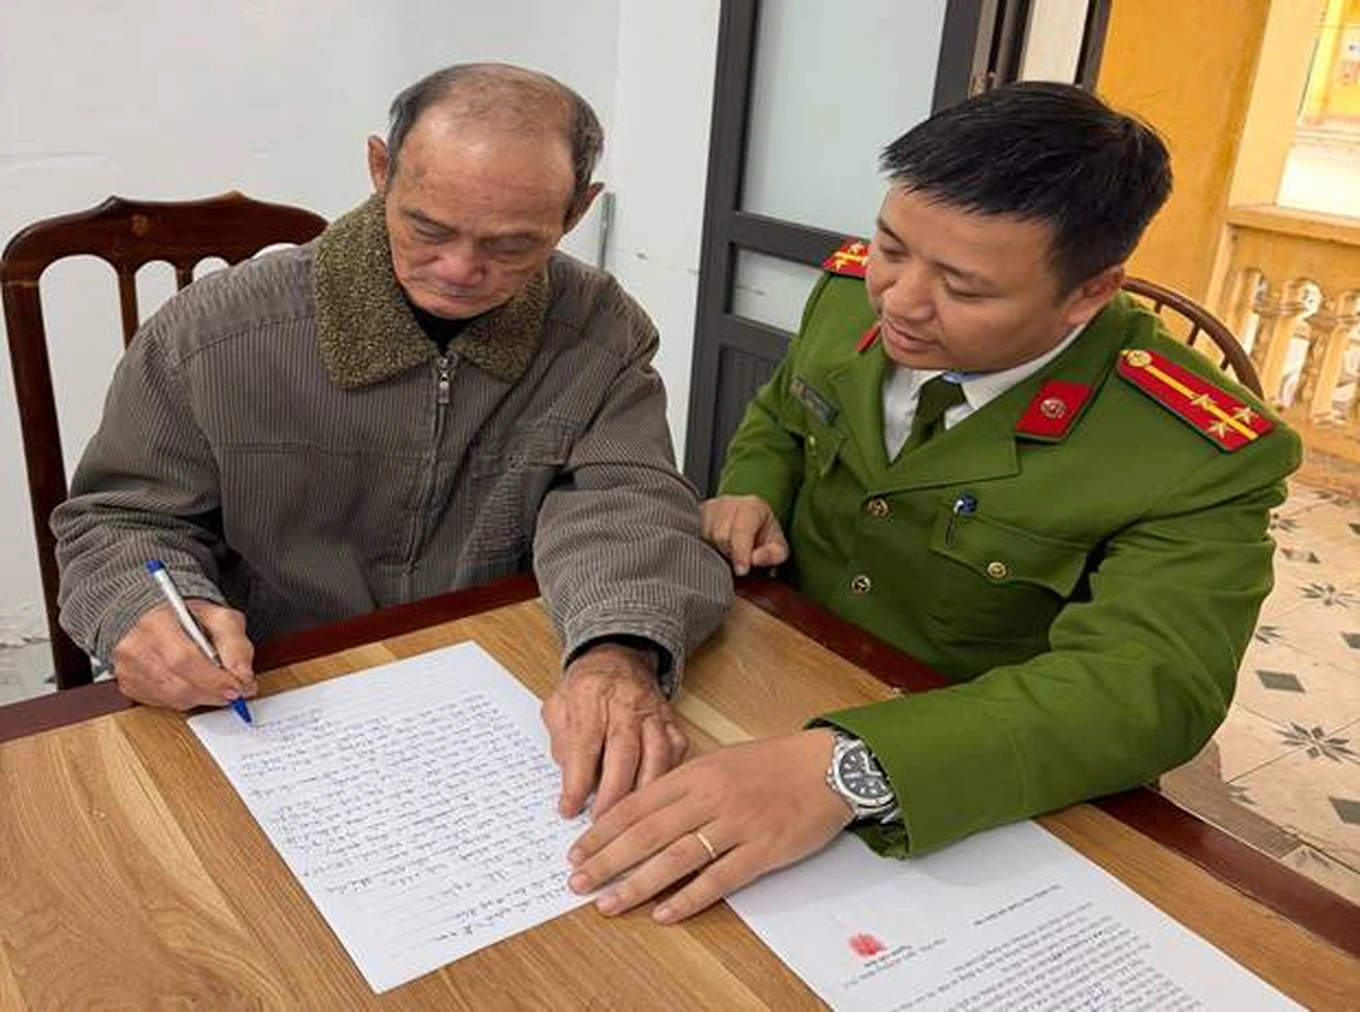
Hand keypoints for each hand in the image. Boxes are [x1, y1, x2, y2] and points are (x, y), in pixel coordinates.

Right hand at [111, 601, 255, 710]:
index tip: (239, 686)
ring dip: (203, 697)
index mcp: (156, 623)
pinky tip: (195, 686)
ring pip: (173, 698)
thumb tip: (243, 676)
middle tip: (236, 692)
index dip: (215, 679)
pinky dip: (186, 699)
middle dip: (214, 692)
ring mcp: (128, 669)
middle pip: (178, 684)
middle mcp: (135, 647)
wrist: (158, 618)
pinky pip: (163, 703)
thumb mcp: (221, 618)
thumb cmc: (189, 618)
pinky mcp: (128, 685)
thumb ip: (236, 644)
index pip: (184, 659)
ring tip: (218, 687)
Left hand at [542, 642, 686, 818]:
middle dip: (612, 793)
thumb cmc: (585, 688)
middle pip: (623, 752)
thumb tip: (570, 781)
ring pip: (656, 754)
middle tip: (601, 823)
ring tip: (631, 821)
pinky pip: (677, 750)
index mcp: (590, 694)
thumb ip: (561, 741)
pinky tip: (657, 798)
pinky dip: (668, 775)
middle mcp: (625, 702)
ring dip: (643, 791)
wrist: (618, 658)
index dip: (577, 782)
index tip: (569, 810)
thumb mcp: (558, 706)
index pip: (584, 744)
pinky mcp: (671, 720)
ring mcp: (653, 711)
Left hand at [566, 728, 853, 923]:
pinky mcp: (763, 850)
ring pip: (676, 858)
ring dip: (638, 884)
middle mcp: (711, 797)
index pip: (637, 804)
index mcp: (696, 773)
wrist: (828, 766)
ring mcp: (737, 824)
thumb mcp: (721, 762)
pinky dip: (689, 898)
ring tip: (609, 903)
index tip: (577, 851)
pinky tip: (664, 914)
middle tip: (577, 882)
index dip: (603, 831)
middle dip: (607, 860)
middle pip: (647, 833)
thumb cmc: (774, 764)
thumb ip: (684, 785)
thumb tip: (643, 812)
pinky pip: (719, 878)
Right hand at [701, 495, 789, 575]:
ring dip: (714, 552)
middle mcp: (728, 503)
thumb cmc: (762, 537)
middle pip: (721, 536)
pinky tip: (711, 549)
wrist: (747, 523)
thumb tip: (755, 559)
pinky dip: (701, 548)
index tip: (741, 571)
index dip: (741, 552)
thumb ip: (773, 555)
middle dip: (729, 554)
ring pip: (704, 538)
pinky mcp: (694, 515)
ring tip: (725, 552)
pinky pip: (692, 536)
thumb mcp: (778, 548)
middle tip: (736, 559)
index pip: (742, 529)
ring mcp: (708, 508)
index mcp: (752, 507)